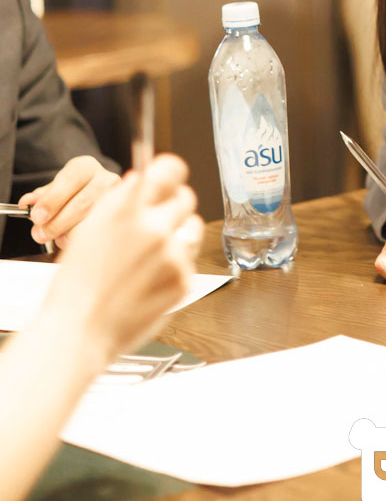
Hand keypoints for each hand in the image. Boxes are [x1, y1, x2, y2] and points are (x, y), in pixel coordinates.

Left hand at [21, 156, 120, 248]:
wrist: (96, 194)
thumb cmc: (72, 192)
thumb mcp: (55, 189)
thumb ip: (41, 196)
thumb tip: (27, 202)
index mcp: (86, 167)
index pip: (70, 179)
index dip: (53, 199)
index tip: (37, 216)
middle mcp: (105, 179)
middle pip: (83, 202)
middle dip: (58, 222)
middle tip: (40, 234)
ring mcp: (117, 199)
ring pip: (94, 219)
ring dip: (70, 232)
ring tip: (53, 238)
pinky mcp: (123, 216)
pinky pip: (101, 230)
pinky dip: (82, 238)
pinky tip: (69, 240)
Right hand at [42, 154, 201, 365]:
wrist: (78, 331)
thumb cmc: (78, 284)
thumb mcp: (90, 229)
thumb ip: (121, 200)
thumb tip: (141, 179)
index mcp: (126, 209)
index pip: (170, 169)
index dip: (170, 172)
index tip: (168, 178)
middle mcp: (153, 227)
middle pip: (186, 197)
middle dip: (173, 206)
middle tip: (158, 222)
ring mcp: (171, 254)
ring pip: (193, 227)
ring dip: (179, 234)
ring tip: (153, 254)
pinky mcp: (183, 279)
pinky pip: (190, 260)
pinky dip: (176, 266)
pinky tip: (151, 279)